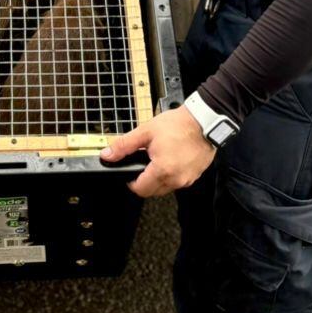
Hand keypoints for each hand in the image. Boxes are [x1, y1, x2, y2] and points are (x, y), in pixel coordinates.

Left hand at [100, 105, 215, 197]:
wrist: (203, 121)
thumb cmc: (179, 125)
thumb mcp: (146, 132)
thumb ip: (124, 145)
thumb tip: (108, 155)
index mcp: (162, 170)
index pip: (140, 190)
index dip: (131, 182)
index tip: (130, 173)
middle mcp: (176, 179)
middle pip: (153, 191)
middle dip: (144, 181)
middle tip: (144, 163)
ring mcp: (187, 179)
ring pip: (166, 188)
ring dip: (158, 178)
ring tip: (158, 158)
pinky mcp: (195, 176)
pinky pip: (178, 181)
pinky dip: (172, 174)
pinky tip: (171, 159)